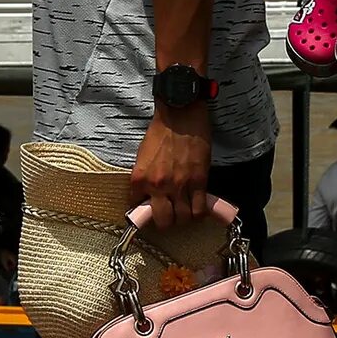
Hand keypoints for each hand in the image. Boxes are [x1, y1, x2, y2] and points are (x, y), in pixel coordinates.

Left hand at [127, 105, 212, 233]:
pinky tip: (197, 208)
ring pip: (183, 218)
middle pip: (163, 221)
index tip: (150, 212)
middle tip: (170, 216)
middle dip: (166, 222)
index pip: (137, 209)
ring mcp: (179, 185)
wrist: (180, 115)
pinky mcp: (198, 182)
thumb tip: (147, 194)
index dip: (144, 213)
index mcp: (139, 179)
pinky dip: (198, 213)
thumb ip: (144, 177)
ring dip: (184, 218)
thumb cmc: (161, 131)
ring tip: (185, 211)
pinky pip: (199, 209)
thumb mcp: (142, 156)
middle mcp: (157, 186)